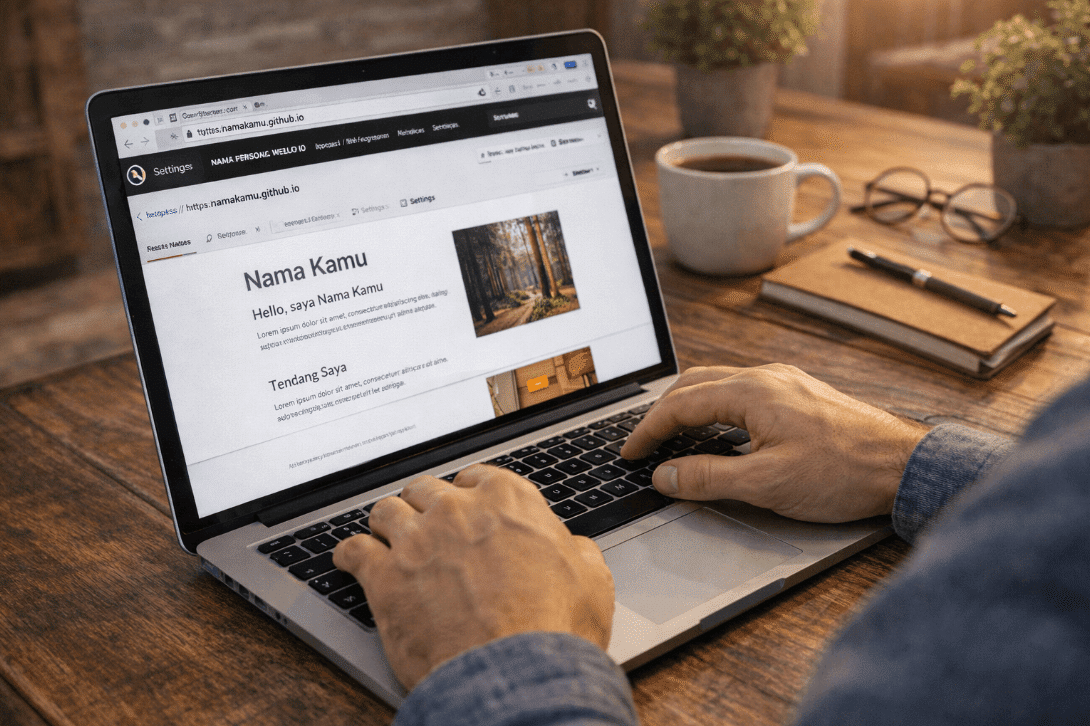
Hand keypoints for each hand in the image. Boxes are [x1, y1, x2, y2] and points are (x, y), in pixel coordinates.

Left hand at [332, 465, 613, 690]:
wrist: (514, 674)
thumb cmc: (553, 630)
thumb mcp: (591, 582)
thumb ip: (578, 554)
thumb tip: (574, 550)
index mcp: (508, 502)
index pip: (478, 476)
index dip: (469, 491)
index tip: (465, 502)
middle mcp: (457, 511)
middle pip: (426, 489)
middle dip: (424, 504)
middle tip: (425, 521)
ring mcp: (417, 540)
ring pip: (386, 511)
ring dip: (387, 523)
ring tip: (386, 535)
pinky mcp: (384, 577)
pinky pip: (353, 550)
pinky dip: (349, 554)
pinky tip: (350, 559)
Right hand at [620, 364, 928, 522]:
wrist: (905, 465)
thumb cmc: (844, 471)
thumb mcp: (767, 483)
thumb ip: (709, 477)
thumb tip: (666, 474)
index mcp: (752, 391)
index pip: (681, 404)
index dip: (648, 430)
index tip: (630, 453)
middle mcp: (767, 377)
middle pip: (696, 384)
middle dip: (663, 412)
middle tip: (644, 443)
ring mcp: (786, 383)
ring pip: (720, 384)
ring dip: (689, 407)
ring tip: (672, 436)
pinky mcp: (800, 395)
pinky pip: (743, 392)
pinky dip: (717, 408)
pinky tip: (720, 432)